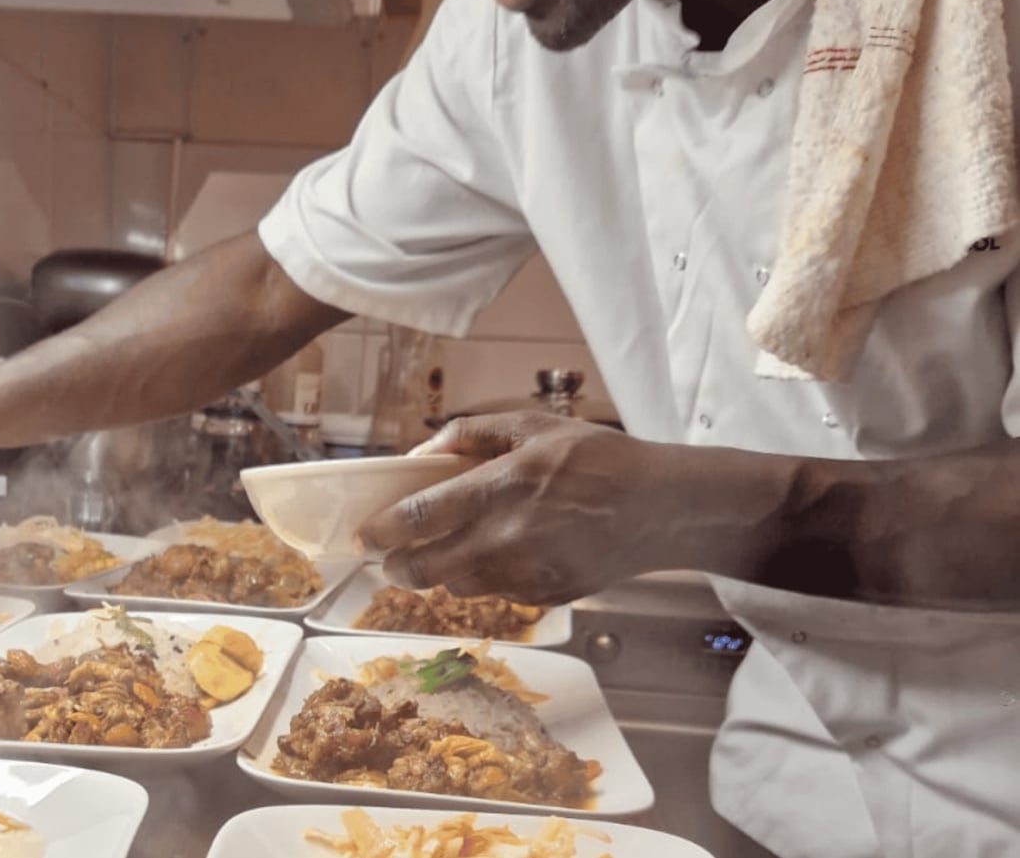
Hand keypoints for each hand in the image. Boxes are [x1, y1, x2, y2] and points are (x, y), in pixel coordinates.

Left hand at [356, 413, 700, 604]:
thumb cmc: (598, 458)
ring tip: (442, 553)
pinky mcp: (545, 597)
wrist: (661, 508)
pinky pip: (495, 595)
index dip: (381, 531)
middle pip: (425, 569)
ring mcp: (526, 574)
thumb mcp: (533, 425)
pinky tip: (497, 556)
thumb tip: (421, 453)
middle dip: (396, 566)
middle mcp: (507, 538)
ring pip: (456, 587)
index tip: (363, 536)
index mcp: (499, 488)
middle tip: (388, 558)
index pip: (418, 518)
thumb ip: (471, 434)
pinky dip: (484, 579)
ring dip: (440, 573)